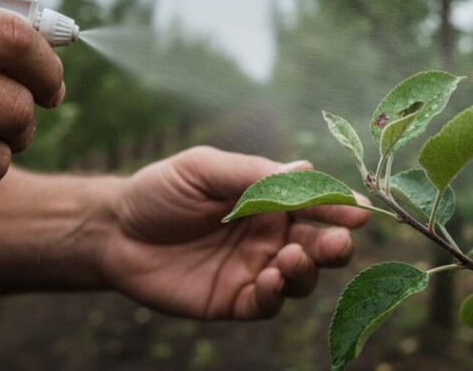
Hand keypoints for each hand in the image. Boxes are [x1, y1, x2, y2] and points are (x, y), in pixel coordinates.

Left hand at [101, 146, 370, 319]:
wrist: (114, 231)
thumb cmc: (160, 191)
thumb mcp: (204, 169)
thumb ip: (252, 173)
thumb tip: (307, 168)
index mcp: (269, 200)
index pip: (314, 205)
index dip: (338, 208)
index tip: (358, 210)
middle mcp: (270, 236)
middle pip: (318, 245)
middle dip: (334, 245)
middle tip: (339, 241)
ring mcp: (255, 269)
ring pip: (300, 278)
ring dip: (306, 270)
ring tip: (289, 257)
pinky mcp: (234, 300)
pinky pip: (267, 304)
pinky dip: (276, 295)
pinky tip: (269, 280)